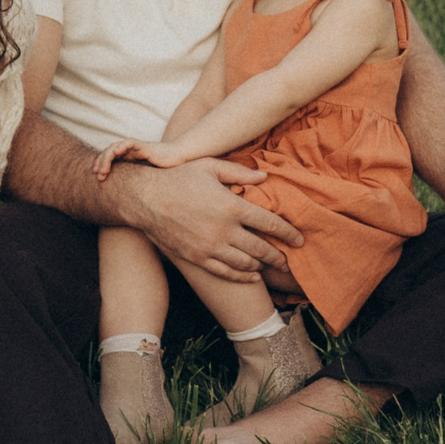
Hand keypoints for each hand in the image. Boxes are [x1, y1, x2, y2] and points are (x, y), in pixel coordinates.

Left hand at [92, 138, 183, 177]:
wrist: (176, 159)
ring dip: (108, 157)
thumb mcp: (143, 175)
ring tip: (103, 169)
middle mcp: (129, 150)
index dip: (101, 164)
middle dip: (101, 162)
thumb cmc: (161, 167)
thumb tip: (122, 192)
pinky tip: (116, 152)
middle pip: (109, 151)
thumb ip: (133, 178)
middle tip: (98, 175)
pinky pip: (130, 143)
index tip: (96, 175)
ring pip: (116, 147)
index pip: (109, 157)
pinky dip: (122, 146)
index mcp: (127, 156)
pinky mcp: (144, 146)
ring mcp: (136, 147)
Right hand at [113, 160, 301, 284]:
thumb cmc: (177, 178)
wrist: (144, 198)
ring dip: (262, 266)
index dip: (288, 232)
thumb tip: (264, 177)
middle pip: (261, 249)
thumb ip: (239, 173)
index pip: (270, 223)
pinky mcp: (197, 259)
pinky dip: (242, 276)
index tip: (300, 239)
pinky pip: (226, 273)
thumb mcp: (210, 167)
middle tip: (289, 258)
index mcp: (231, 206)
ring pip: (245, 264)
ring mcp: (210, 247)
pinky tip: (252, 275)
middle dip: (279, 255)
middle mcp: (224, 230)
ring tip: (271, 265)